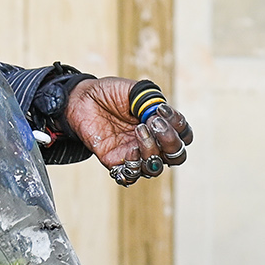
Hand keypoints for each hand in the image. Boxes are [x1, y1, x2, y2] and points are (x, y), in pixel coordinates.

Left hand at [65, 77, 192, 181]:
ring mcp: (135, 153)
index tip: (160, 109)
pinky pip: (132, 175)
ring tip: (138, 131)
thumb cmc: (108, 93)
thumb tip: (160, 116)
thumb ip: (150, 101)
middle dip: (170, 141)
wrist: (80, 100)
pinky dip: (134, 167)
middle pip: (177, 155)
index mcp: (160, 124)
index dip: (178, 125)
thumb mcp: (133, 90)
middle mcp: (152, 142)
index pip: (184, 134)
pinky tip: (128, 151)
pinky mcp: (117, 162)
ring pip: (156, 167)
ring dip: (152, 150)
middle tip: (154, 124)